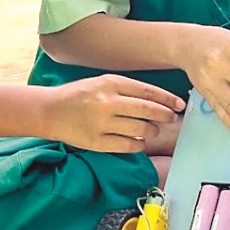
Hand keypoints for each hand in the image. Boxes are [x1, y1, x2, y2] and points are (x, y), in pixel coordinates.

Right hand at [46, 75, 185, 153]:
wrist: (50, 110)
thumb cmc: (80, 95)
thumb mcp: (102, 83)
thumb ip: (128, 90)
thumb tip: (159, 101)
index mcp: (110, 83)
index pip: (147, 91)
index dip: (167, 99)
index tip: (179, 105)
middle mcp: (107, 102)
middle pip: (148, 111)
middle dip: (165, 115)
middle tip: (172, 118)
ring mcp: (102, 123)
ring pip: (141, 129)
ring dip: (151, 131)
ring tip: (151, 130)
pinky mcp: (97, 142)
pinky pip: (128, 146)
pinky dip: (138, 144)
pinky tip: (138, 141)